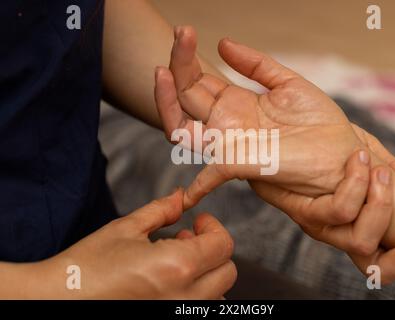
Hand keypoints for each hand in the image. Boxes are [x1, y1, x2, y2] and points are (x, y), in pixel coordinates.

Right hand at [33, 189, 235, 298]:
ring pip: (217, 293)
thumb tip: (181, 196)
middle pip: (227, 271)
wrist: (57, 301)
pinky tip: (169, 280)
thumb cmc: (87, 265)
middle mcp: (184, 297)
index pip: (223, 246)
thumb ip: (161, 210)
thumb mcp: (126, 228)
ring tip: (177, 260)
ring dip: (207, 273)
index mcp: (176, 267)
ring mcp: (177, 314)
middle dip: (214, 249)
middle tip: (186, 237)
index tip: (198, 220)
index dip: (214, 227)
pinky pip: (199, 308)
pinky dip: (196, 293)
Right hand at [155, 26, 394, 211]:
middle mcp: (226, 123)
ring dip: (166, 99)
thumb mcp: (289, 85)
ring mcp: (228, 144)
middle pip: (186, 95)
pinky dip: (196, 182)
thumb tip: (223, 43)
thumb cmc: (319, 125)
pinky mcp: (239, 166)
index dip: (188, 57)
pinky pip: (208, 174)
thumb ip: (257, 65)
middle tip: (181, 34)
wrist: (341, 158)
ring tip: (165, 69)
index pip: (199, 80)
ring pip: (181, 126)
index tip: (186, 32)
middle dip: (178, 64)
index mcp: (237, 103)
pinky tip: (179, 163)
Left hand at [251, 150, 394, 284]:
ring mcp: (317, 222)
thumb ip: (388, 168)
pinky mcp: (299, 207)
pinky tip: (362, 161)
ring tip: (381, 173)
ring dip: (381, 207)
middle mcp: (335, 232)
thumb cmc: (320, 143)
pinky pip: (335, 214)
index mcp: (351, 224)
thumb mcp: (362, 150)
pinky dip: (356, 190)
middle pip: (374, 265)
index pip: (383, 261)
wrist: (277, 128)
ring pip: (359, 241)